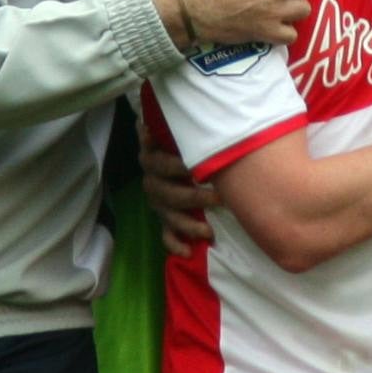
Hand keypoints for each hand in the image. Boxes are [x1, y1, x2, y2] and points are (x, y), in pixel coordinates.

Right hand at [140, 123, 217, 255]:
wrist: (171, 158)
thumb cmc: (184, 142)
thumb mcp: (177, 131)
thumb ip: (174, 125)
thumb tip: (154, 119)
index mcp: (152, 159)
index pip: (159, 163)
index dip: (175, 166)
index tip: (194, 168)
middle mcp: (152, 182)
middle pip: (168, 194)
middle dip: (193, 198)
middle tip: (219, 198)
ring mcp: (157, 203)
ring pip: (169, 217)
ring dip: (188, 226)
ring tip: (209, 232)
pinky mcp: (164, 219)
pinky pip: (166, 236)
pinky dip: (176, 244)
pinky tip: (188, 253)